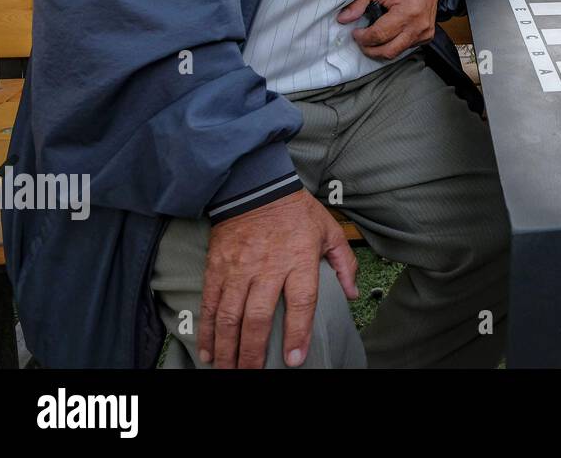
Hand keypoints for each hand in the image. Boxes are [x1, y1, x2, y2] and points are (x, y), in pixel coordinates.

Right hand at [199, 190, 357, 368]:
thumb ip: (344, 263)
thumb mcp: (329, 230)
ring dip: (226, 348)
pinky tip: (208, 350)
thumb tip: (352, 293)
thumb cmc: (296, 211)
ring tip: (227, 370)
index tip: (293, 359)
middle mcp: (267, 267)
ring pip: (229, 316)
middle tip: (252, 375)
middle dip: (253, 352)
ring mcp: (238, 268)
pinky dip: (207, 330)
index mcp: (299, 259)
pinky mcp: (216, 267)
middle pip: (258, 317)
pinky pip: (210, 304)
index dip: (297, 333)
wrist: (255, 186)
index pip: (301, 303)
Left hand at [337, 0, 442, 59]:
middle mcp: (418, 27)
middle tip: (361, 40)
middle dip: (370, 49)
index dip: (363, 37)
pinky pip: (406, 48)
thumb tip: (343, 19)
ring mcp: (424, 34)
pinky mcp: (427, 37)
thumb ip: (360, 4)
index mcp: (407, 13)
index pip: (379, 35)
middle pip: (388, 51)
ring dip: (382, 48)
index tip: (356, 33)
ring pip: (397, 52)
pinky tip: (389, 34)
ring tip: (373, 38)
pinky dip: (394, 44)